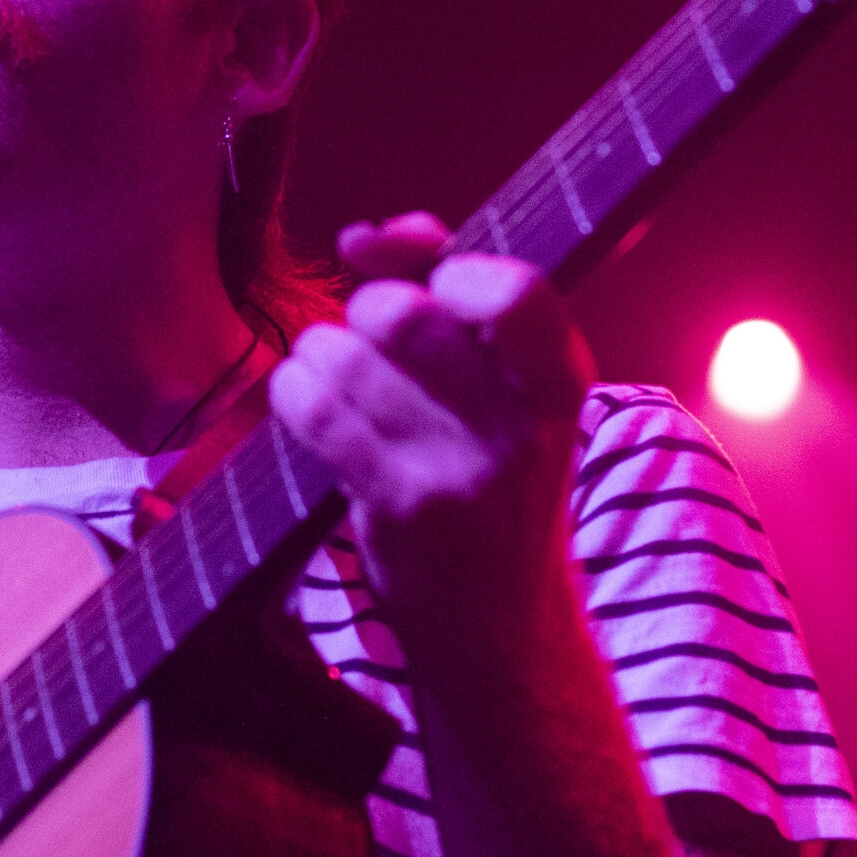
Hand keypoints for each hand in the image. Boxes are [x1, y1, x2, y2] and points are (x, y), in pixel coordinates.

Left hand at [269, 212, 593, 655]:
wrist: (501, 619)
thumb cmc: (490, 471)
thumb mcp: (504, 385)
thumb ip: (446, 284)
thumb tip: (361, 237)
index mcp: (560, 379)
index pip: (516, 292)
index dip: (451, 268)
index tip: (433, 283)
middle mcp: (522, 426)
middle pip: (405, 316)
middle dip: (369, 308)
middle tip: (371, 333)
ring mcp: (460, 471)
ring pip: (347, 358)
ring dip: (320, 350)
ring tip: (331, 368)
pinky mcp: (400, 507)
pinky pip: (317, 411)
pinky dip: (295, 389)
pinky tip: (306, 398)